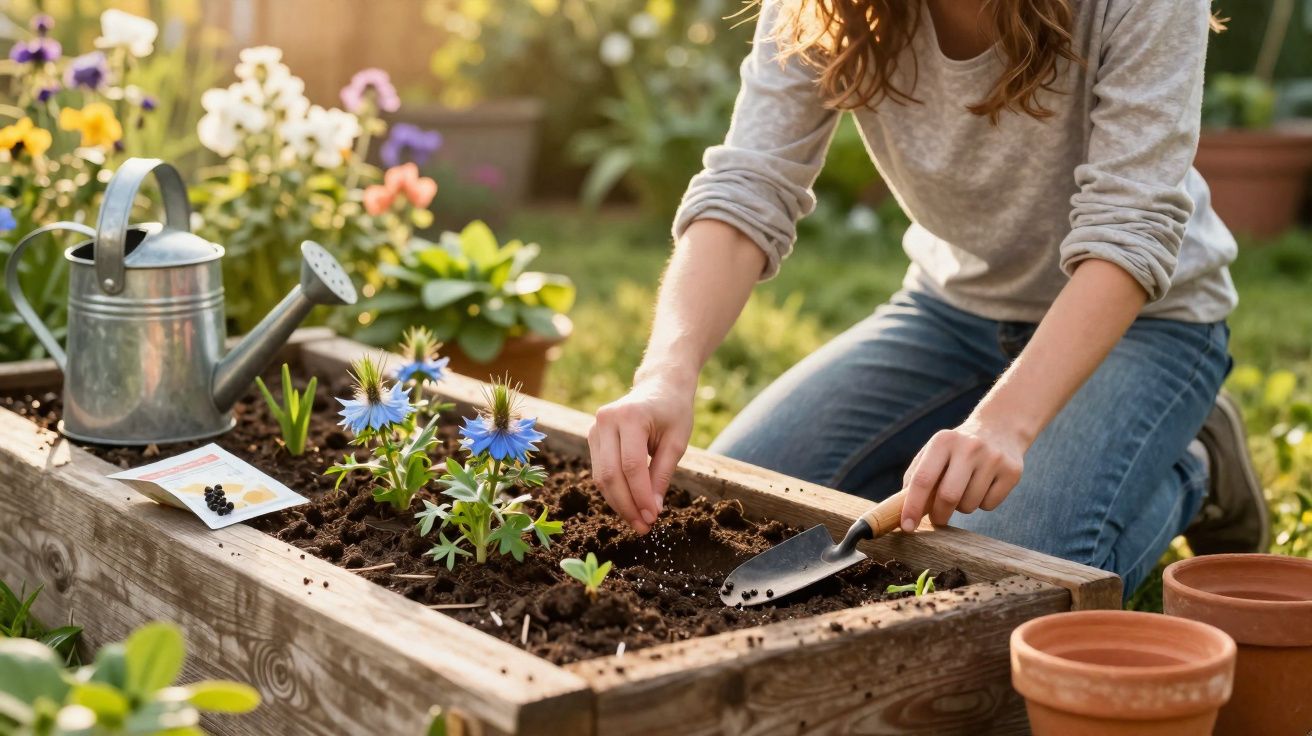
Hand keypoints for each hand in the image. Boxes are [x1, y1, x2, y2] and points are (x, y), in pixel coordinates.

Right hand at [588, 377, 694, 533]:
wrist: (659, 385)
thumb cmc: (673, 411)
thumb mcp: (677, 441)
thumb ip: (662, 474)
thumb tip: (651, 510)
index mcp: (629, 416)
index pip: (632, 465)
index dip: (640, 495)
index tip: (652, 518)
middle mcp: (605, 420)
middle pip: (610, 474)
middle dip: (627, 505)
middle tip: (644, 527)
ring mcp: (595, 428)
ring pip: (601, 477)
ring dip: (618, 503)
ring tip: (638, 522)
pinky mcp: (592, 437)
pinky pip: (600, 472)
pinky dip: (614, 492)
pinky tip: (629, 505)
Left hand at [899, 417, 1028, 531]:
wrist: (1000, 429)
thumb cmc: (956, 449)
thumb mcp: (935, 451)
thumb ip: (916, 476)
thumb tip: (902, 508)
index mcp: (943, 441)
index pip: (923, 479)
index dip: (912, 506)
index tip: (907, 527)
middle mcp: (969, 447)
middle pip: (948, 496)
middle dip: (939, 515)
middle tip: (938, 518)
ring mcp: (993, 458)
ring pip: (970, 505)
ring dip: (962, 507)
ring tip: (966, 489)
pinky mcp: (1012, 471)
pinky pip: (989, 505)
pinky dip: (982, 504)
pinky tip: (984, 486)